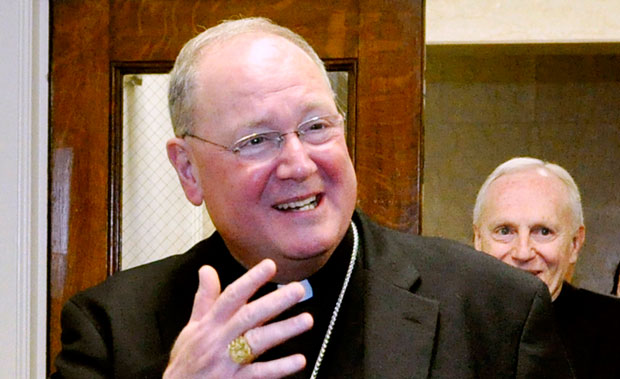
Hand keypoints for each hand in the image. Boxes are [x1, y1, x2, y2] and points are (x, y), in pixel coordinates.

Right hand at [163, 259, 313, 378]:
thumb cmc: (186, 362)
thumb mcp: (191, 328)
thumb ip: (204, 298)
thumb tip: (207, 269)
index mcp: (210, 324)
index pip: (231, 296)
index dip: (250, 280)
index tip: (270, 265)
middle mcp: (219, 340)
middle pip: (248, 316)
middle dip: (274, 302)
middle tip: (297, 289)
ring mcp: (227, 362)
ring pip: (257, 342)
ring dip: (283, 330)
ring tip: (306, 320)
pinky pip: (259, 374)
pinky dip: (279, 367)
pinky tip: (298, 360)